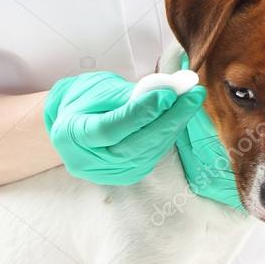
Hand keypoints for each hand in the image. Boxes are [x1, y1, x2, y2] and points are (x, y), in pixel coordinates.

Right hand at [44, 71, 205, 184]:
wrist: (73, 124)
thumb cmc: (85, 101)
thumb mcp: (99, 88)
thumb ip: (130, 93)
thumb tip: (168, 91)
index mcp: (71, 135)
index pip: (109, 129)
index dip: (140, 114)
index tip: (166, 95)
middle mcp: (88, 161)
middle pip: (134, 147)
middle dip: (168, 120)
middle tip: (192, 95)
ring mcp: (108, 173)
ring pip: (148, 153)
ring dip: (174, 126)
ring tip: (191, 100)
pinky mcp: (127, 175)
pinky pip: (153, 155)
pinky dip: (169, 134)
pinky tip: (180, 115)